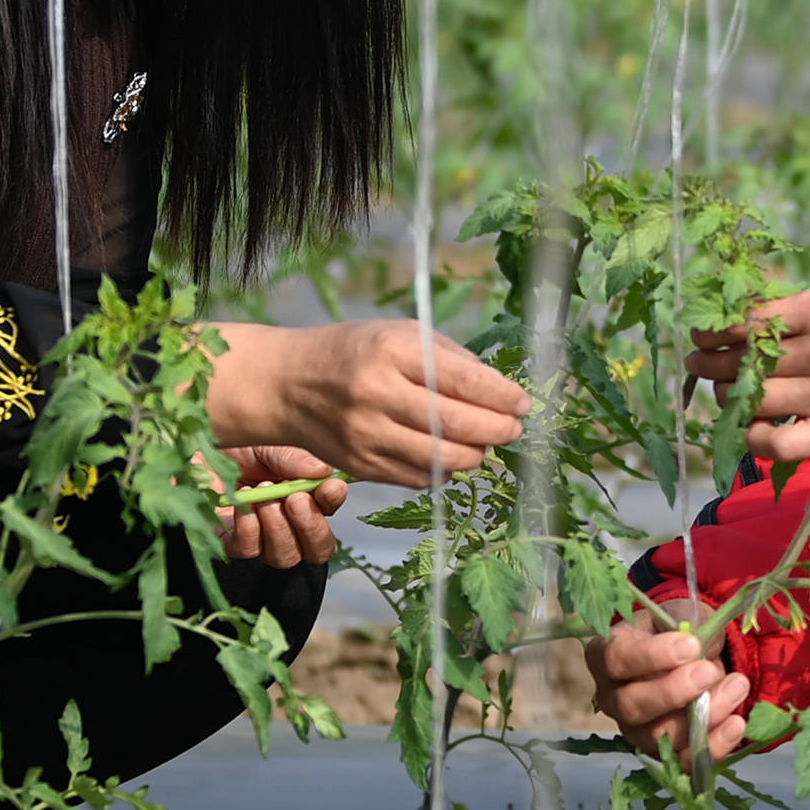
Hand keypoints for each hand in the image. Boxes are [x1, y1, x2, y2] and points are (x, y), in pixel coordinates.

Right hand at [206, 319, 528, 486]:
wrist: (287, 385)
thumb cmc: (352, 351)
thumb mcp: (398, 333)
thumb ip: (448, 357)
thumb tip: (498, 391)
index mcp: (391, 351)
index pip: (463, 380)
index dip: (502, 397)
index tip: (523, 404)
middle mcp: (378, 393)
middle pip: (457, 425)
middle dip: (497, 430)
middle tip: (513, 429)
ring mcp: (367, 434)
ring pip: (441, 459)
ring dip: (475, 455)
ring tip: (484, 445)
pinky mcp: (362, 466)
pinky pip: (418, 476)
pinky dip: (444, 470)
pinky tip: (451, 456)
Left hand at [215, 444, 346, 568]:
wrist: (192, 446)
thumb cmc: (233, 444)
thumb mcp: (269, 444)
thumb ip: (295, 459)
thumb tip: (323, 472)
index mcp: (302, 492)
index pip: (329, 509)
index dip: (333, 501)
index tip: (328, 487)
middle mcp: (286, 520)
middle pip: (317, 548)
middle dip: (311, 526)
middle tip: (295, 500)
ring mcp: (259, 536)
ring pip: (285, 556)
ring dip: (279, 528)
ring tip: (264, 498)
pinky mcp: (229, 542)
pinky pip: (248, 550)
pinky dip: (250, 530)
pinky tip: (244, 508)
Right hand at [587, 613, 748, 764]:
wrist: (693, 660)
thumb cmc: (677, 633)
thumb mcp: (678, 615)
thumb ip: (687, 626)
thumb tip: (702, 647)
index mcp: (606, 657)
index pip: (616, 660)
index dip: (651, 655)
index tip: (691, 645)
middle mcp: (613, 699)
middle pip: (631, 706)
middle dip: (673, 691)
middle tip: (709, 672)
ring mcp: (636, 731)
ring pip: (659, 736)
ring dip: (702, 716)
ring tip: (736, 687)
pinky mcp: (663, 754)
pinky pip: (684, 761)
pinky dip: (713, 746)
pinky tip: (736, 724)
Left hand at [688, 287, 809, 461]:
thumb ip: (795, 312)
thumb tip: (736, 321)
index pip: (750, 321)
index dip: (715, 330)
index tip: (699, 335)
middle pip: (746, 360)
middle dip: (711, 363)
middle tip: (697, 364)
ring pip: (755, 399)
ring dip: (729, 397)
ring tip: (725, 392)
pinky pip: (778, 442)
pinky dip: (754, 437)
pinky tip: (750, 427)